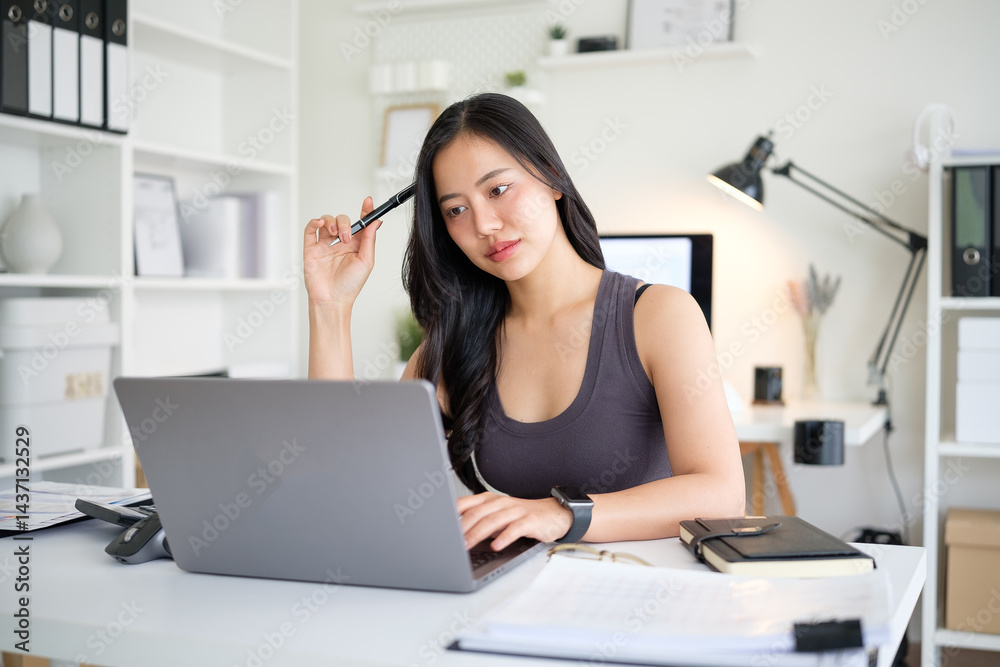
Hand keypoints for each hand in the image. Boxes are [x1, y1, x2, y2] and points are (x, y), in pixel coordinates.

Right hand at [302, 197, 381, 306]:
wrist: (332, 300)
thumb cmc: (350, 285)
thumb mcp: (366, 261)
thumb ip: (369, 240)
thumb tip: (376, 221)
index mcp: (356, 245)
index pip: (360, 223)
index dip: (365, 211)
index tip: (368, 201)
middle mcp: (340, 243)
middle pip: (342, 220)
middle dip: (345, 224)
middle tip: (347, 237)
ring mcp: (325, 245)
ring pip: (327, 221)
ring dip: (332, 222)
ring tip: (335, 235)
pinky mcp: (311, 248)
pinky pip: (310, 229)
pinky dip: (314, 222)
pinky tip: (320, 224)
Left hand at [457, 492, 572, 550]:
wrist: (554, 514)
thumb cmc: (521, 517)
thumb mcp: (497, 517)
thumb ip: (479, 521)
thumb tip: (456, 534)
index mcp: (490, 500)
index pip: (466, 503)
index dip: (452, 514)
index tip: (440, 526)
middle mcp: (501, 502)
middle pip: (477, 513)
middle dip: (462, 527)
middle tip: (450, 541)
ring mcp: (516, 510)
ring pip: (493, 520)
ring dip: (477, 533)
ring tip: (466, 545)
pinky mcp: (530, 520)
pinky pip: (515, 528)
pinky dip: (504, 537)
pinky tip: (496, 545)